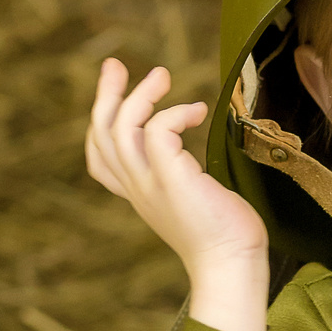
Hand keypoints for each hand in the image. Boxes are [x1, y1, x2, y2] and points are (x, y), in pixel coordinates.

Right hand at [86, 60, 269, 330]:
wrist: (231, 265)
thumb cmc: (224, 235)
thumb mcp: (194, 200)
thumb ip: (183, 177)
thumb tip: (193, 156)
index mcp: (140, 194)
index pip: (100, 158)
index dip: (100, 123)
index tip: (117, 91)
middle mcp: (138, 188)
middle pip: (101, 134)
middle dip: (105, 95)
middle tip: (116, 65)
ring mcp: (150, 185)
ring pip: (120, 129)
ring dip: (139, 95)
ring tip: (162, 75)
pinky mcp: (172, 180)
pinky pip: (157, 132)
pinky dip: (174, 114)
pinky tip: (197, 111)